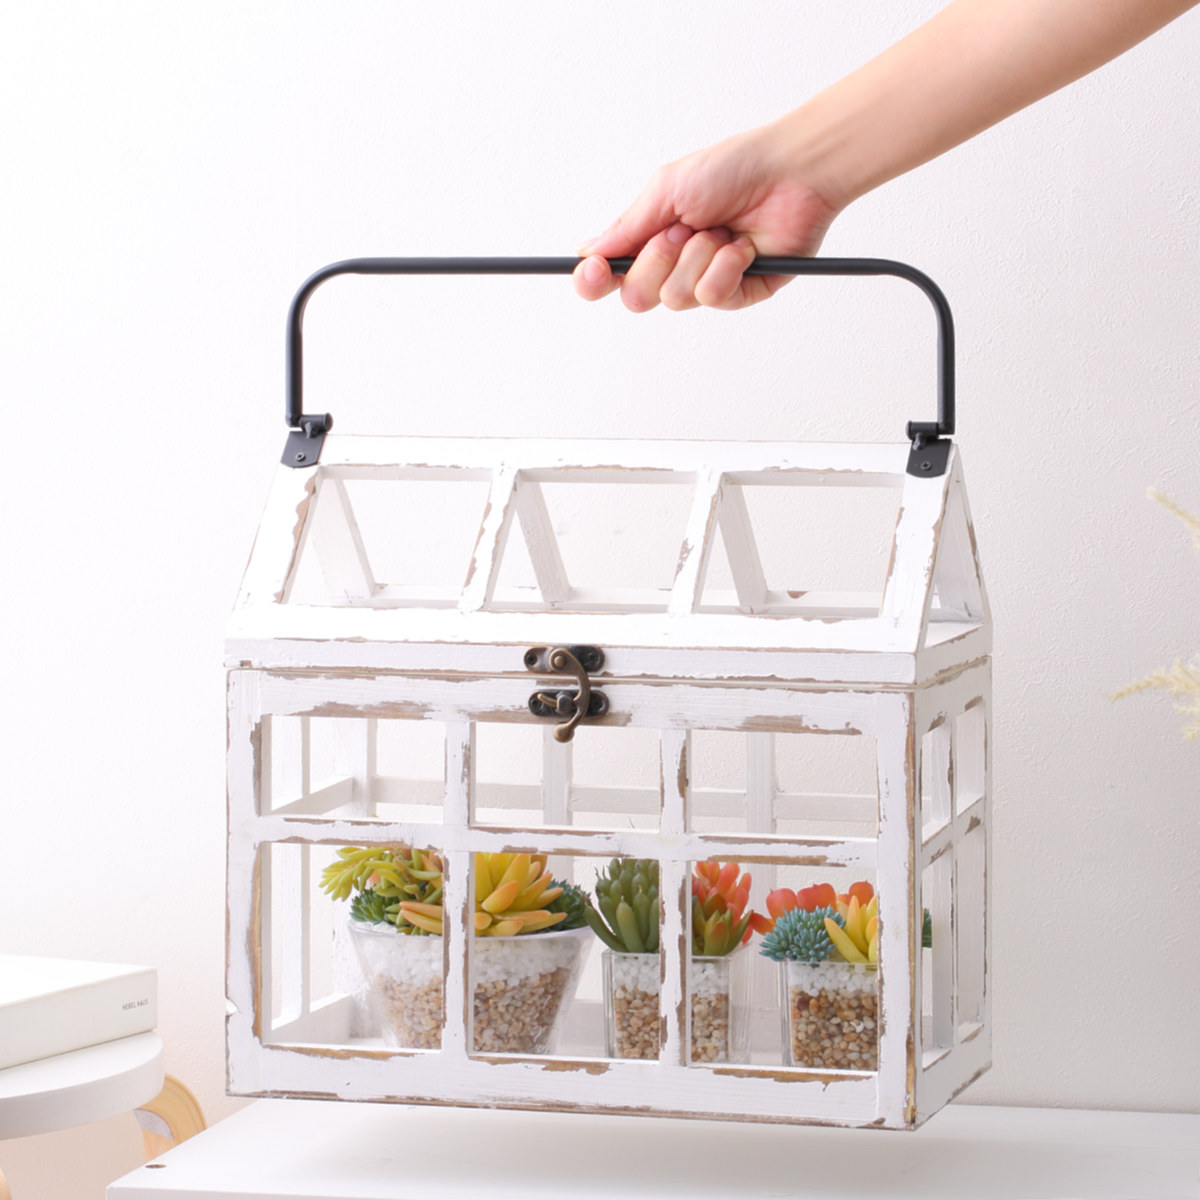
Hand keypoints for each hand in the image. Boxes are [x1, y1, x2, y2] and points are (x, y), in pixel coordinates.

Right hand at [573, 123, 839, 312]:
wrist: (790, 172)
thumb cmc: (732, 169)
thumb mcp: (667, 190)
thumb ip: (626, 227)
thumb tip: (587, 252)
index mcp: (650, 240)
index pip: (608, 277)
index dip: (593, 281)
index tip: (593, 271)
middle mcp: (674, 267)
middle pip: (637, 296)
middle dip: (655, 261)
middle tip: (681, 231)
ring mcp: (705, 282)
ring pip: (675, 298)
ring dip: (696, 257)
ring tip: (720, 231)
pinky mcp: (738, 294)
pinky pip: (712, 297)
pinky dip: (725, 267)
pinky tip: (743, 247)